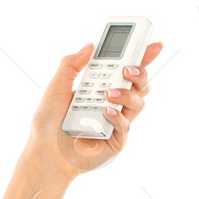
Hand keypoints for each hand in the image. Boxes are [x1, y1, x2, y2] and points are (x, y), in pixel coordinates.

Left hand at [23, 39, 162, 183]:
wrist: (45, 154)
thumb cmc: (47, 125)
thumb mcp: (55, 89)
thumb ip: (71, 65)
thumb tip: (90, 46)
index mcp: (99, 89)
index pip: (125, 70)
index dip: (142, 57)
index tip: (153, 44)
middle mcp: (111, 103)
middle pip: (140, 84)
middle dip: (140, 72)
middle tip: (128, 69)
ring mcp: (116, 121)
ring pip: (138, 102)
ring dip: (127, 94)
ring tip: (108, 94)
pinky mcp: (117, 139)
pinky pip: (126, 124)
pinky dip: (117, 116)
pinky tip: (105, 113)